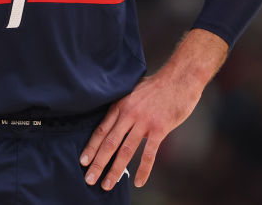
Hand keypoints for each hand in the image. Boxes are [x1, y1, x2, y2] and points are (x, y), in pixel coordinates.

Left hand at [79, 28, 226, 189]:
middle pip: (109, 143)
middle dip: (98, 163)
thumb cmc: (157, 86)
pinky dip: (143, 169)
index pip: (101, 130)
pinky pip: (149, 153)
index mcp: (120, 105)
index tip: (82, 161)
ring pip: (125, 150)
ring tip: (107, 185)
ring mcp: (144, 121)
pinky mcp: (159, 128)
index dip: (91, 147)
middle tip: (89, 179)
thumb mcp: (133, 92)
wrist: (179, 77)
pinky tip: (138, 182)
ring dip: (115, 170)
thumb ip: (123, 108)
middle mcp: (128, 114)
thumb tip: (115, 123)